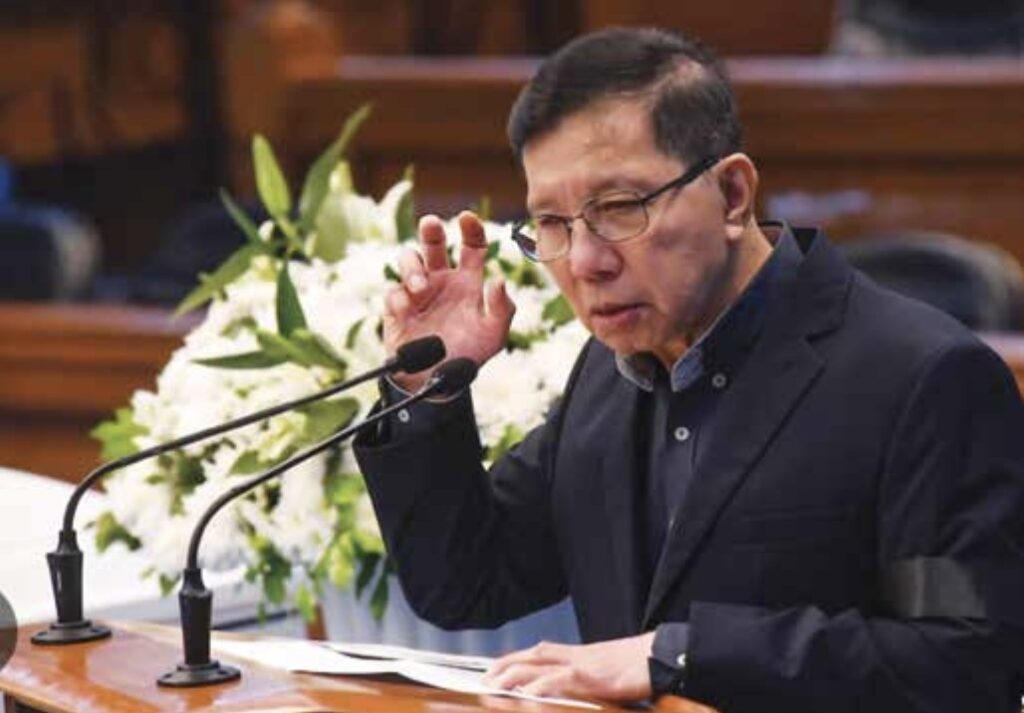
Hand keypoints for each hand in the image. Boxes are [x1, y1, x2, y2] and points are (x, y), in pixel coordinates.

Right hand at [384, 211, 514, 390]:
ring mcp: (418, 293)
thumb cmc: (470, 353)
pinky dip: (399, 298)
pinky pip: (393, 293)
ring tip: (422, 286)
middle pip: (434, 244)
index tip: (467, 218)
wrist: (440, 381)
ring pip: (409, 261)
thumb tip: (499, 280)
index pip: (471, 246)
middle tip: (430, 224)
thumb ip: (502, 308)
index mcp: (467, 281)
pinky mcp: (397, 310)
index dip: (471, 229)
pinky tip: (407, 309)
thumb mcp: (495, 334)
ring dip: (412, 267)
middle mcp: (441, 280)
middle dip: (431, 230)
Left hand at [483, 633, 655, 702]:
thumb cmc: (641, 666)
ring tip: (493, 685)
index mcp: (579, 655)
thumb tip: (579, 689)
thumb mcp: (610, 671)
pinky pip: (558, 680)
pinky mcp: (589, 676)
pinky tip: (525, 694)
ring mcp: (581, 663)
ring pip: (537, 663)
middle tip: (485, 679)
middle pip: (531, 655)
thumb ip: (590, 679)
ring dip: (512, 674)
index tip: (499, 668)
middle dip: (505, 665)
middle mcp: (575, 655)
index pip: (541, 653)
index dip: (517, 659)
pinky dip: (539, 686)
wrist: (661, 655)